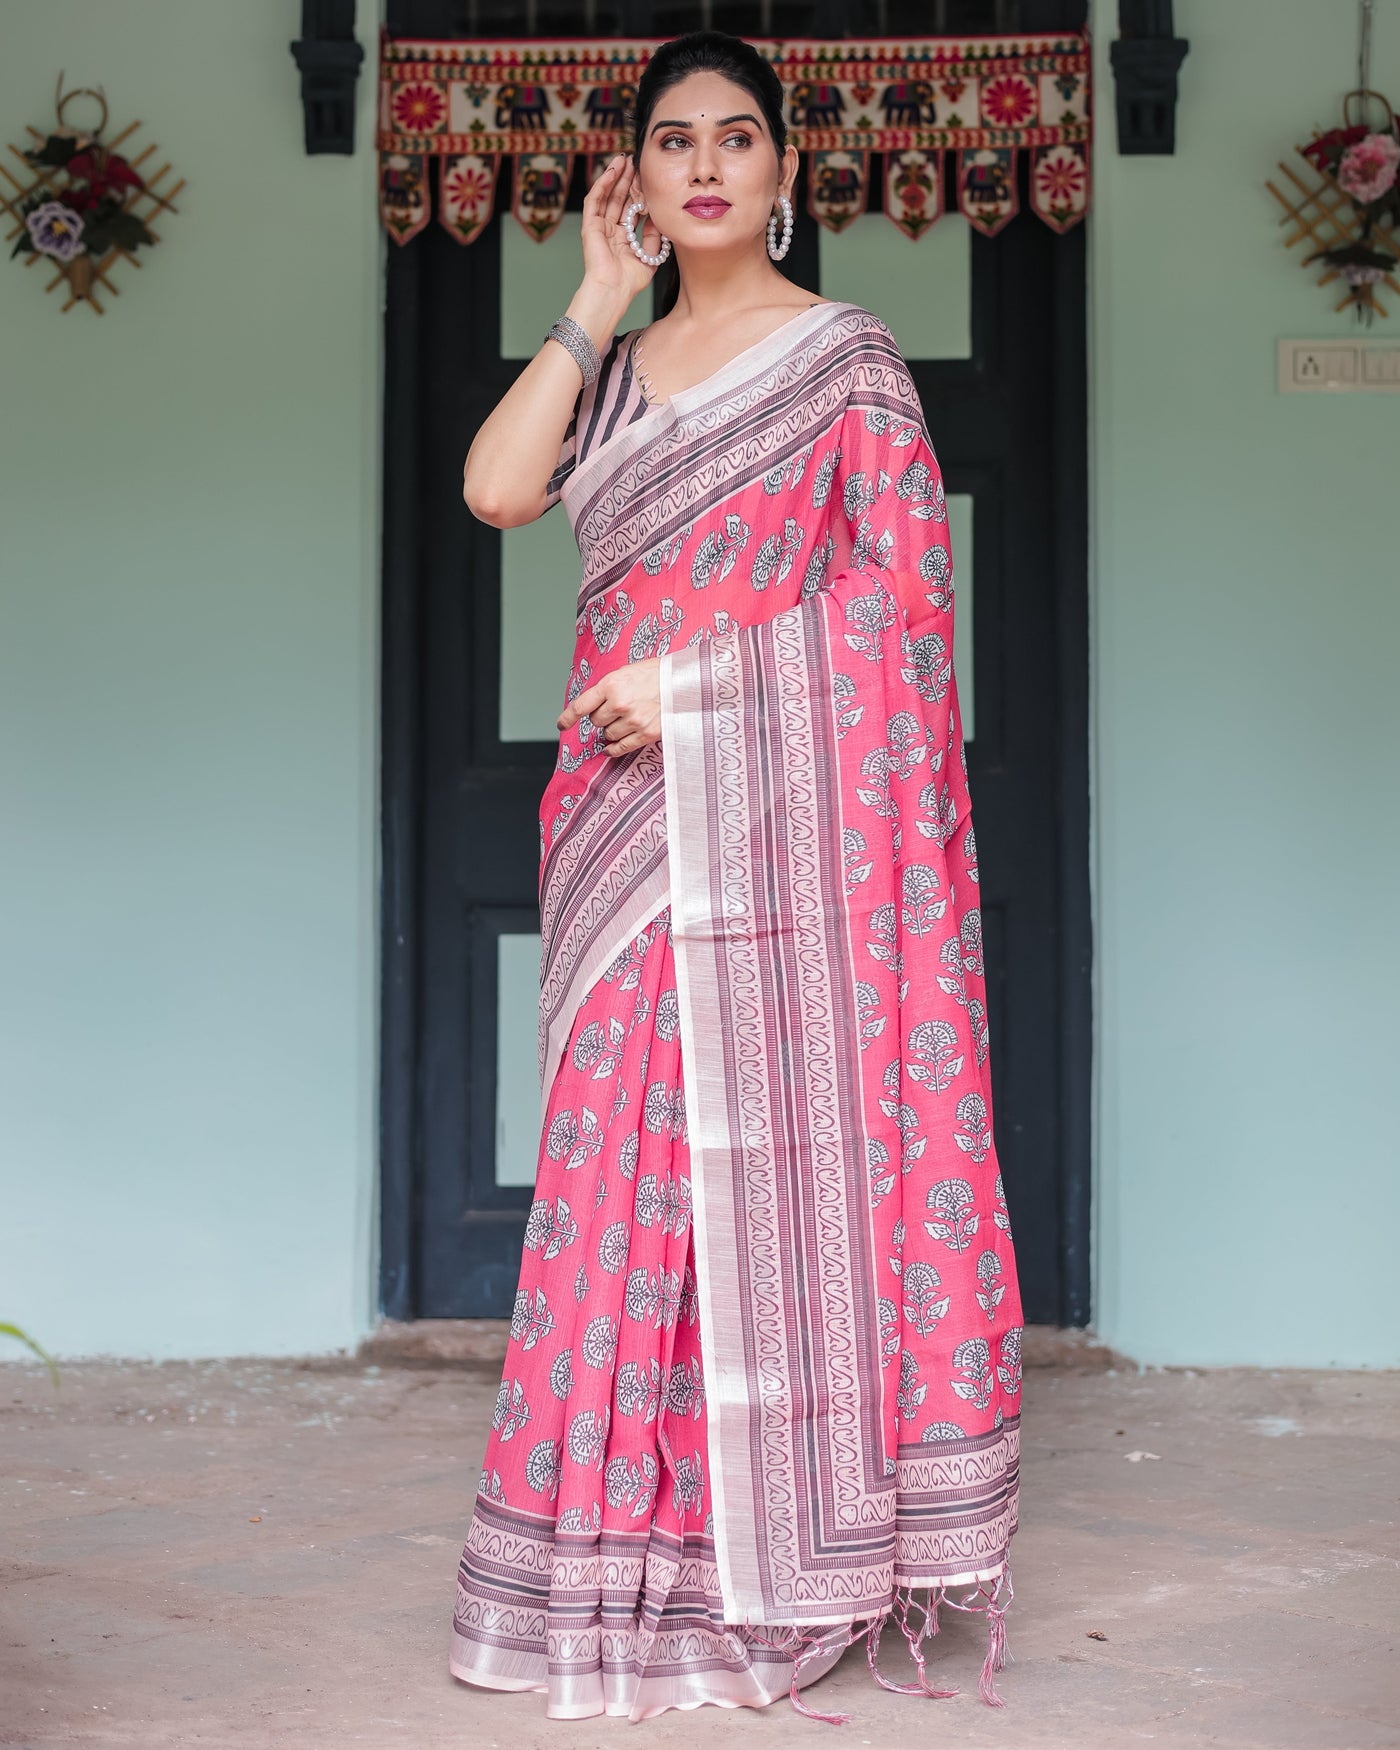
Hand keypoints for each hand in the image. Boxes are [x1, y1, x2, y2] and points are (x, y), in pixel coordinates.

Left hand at [557, 657, 660, 757]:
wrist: (684, 681)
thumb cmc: (656, 673)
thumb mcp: (626, 673)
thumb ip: (608, 688)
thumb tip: (592, 705)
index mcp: (611, 685)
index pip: (581, 705)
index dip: (568, 717)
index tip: (561, 725)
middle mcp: (620, 704)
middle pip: (596, 722)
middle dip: (601, 718)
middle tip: (614, 710)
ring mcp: (633, 721)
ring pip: (608, 734)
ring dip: (611, 730)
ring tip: (625, 719)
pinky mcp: (646, 734)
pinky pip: (621, 747)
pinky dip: (613, 749)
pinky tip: (609, 748)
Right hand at [579, 155, 661, 306]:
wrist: (614, 291)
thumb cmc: (630, 281)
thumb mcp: (649, 255)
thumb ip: (654, 235)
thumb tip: (658, 214)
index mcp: (622, 238)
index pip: (631, 208)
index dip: (638, 192)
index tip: (648, 177)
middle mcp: (610, 230)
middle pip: (619, 198)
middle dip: (627, 178)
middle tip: (635, 160)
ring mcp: (599, 227)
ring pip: (606, 195)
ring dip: (614, 176)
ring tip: (624, 159)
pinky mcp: (590, 225)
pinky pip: (595, 199)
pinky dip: (602, 184)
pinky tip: (612, 171)